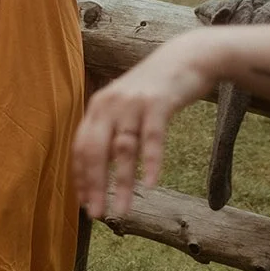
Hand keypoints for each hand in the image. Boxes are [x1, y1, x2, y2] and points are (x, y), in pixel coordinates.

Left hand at [72, 32, 218, 218]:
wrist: (188, 56)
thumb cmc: (157, 86)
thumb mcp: (128, 105)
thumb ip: (114, 130)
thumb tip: (103, 165)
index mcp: (99, 106)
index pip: (81, 147)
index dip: (80, 176)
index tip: (83, 202)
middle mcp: (110, 103)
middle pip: (94, 150)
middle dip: (93, 184)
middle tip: (95, 214)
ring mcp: (134, 103)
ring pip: (123, 150)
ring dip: (121, 184)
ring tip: (121, 211)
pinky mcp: (158, 103)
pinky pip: (152, 137)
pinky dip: (151, 162)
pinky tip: (150, 184)